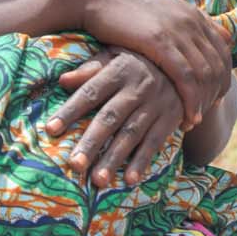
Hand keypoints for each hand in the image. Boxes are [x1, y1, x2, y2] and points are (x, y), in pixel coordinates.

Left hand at [51, 48, 183, 186]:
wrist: (186, 65)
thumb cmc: (139, 61)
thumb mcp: (116, 55)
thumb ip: (90, 68)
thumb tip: (62, 80)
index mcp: (119, 70)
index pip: (90, 92)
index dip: (70, 111)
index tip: (50, 130)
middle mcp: (137, 88)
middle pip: (110, 117)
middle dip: (91, 142)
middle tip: (74, 164)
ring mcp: (155, 104)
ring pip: (131, 134)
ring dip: (114, 158)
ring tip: (98, 180)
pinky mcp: (170, 118)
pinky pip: (155, 142)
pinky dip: (143, 161)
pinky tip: (130, 179)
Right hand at [68, 0, 232, 123]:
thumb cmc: (120, 5)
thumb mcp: (156, 9)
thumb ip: (179, 20)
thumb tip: (193, 31)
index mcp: (192, 12)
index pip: (224, 49)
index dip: (224, 75)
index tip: (216, 94)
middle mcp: (191, 21)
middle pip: (219, 64)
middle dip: (217, 92)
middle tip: (208, 112)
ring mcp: (178, 31)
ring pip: (206, 74)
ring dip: (204, 102)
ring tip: (196, 120)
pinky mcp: (160, 42)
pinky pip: (186, 78)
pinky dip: (192, 101)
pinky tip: (188, 117)